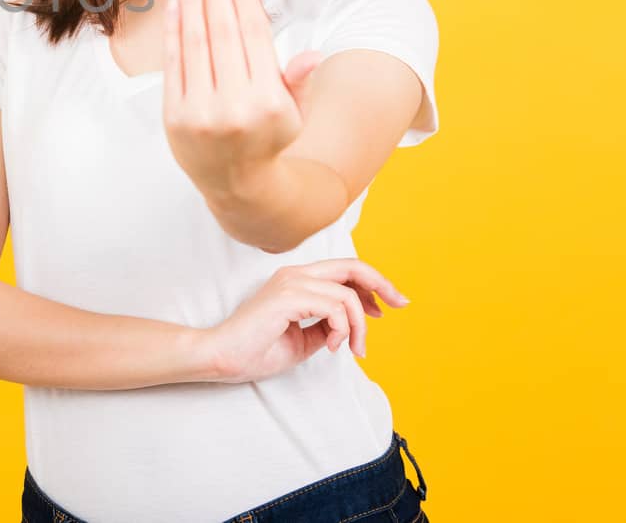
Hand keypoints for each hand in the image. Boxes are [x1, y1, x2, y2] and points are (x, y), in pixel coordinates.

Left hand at [162, 0, 323, 198]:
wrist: (236, 184)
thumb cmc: (269, 138)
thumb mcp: (294, 113)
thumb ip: (297, 81)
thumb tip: (311, 54)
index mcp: (269, 102)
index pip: (254, 36)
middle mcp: (235, 108)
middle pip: (223, 34)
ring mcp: (201, 113)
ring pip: (195, 45)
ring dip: (191, 4)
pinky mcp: (174, 118)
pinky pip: (174, 65)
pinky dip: (174, 32)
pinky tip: (176, 5)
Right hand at [204, 258, 409, 382]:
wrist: (224, 357)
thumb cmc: (257, 349)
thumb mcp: (305, 339)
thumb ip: (327, 326)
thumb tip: (351, 326)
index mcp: (297, 279)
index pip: (344, 269)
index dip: (372, 283)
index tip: (389, 305)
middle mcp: (295, 274)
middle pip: (352, 267)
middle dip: (382, 285)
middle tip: (400, 304)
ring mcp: (291, 283)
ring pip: (347, 295)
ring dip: (359, 326)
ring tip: (352, 348)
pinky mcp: (288, 297)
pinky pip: (334, 307)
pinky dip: (342, 329)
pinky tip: (332, 345)